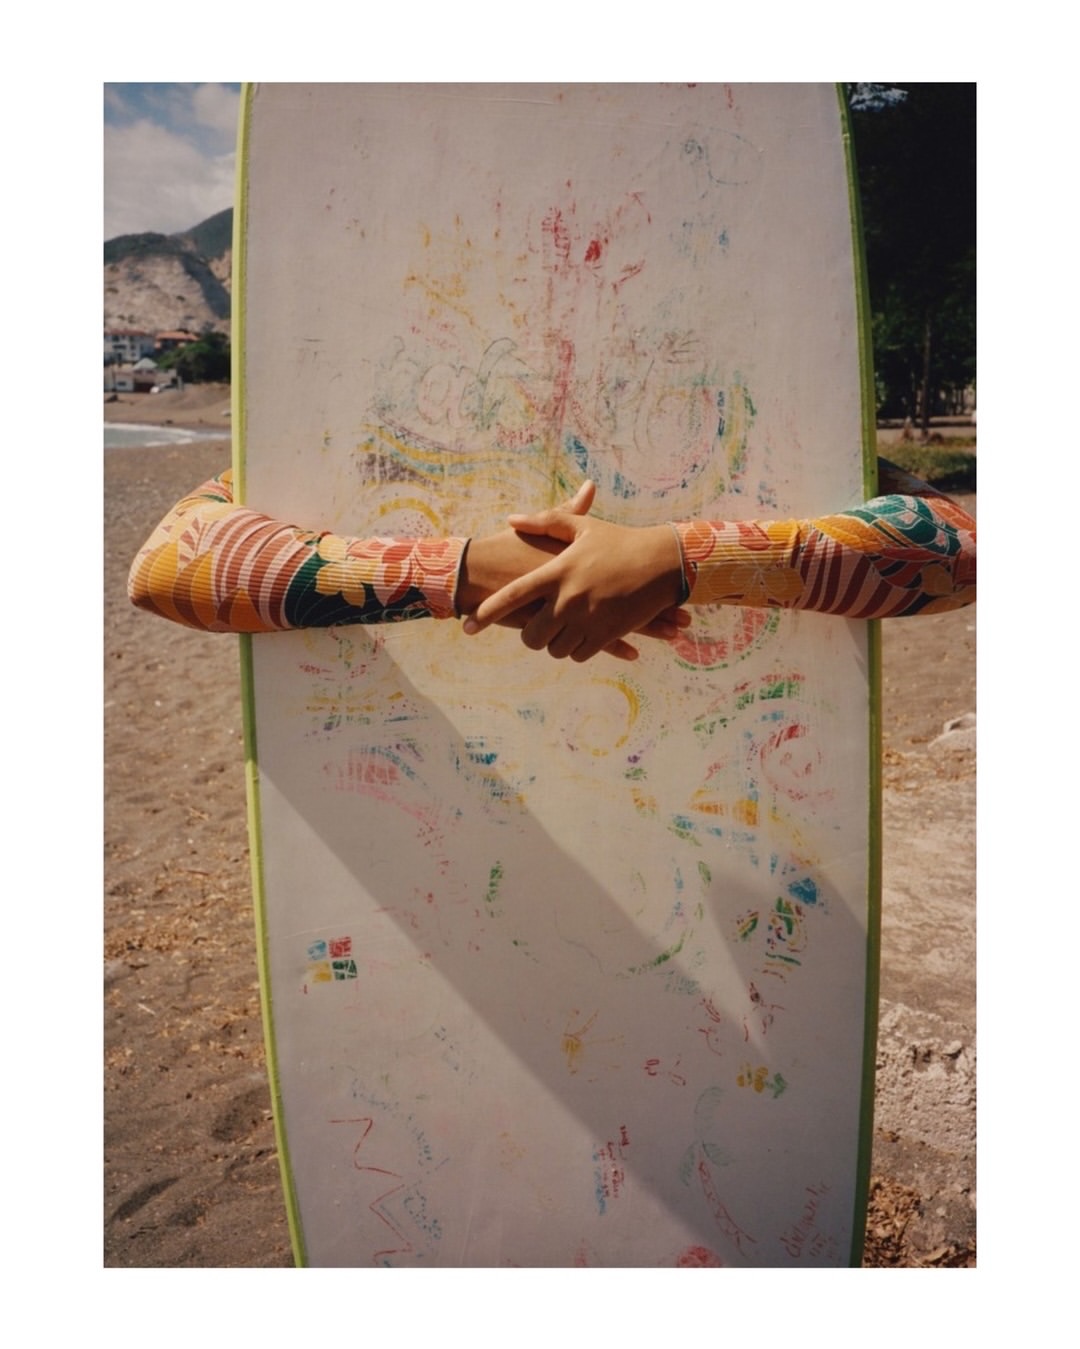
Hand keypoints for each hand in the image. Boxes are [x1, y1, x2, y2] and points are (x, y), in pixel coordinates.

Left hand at [463, 502, 689, 661]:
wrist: (664, 562)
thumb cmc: (621, 542)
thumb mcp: (583, 529)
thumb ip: (545, 522)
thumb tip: (511, 519)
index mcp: (557, 572)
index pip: (512, 597)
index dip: (487, 613)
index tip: (468, 626)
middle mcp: (568, 599)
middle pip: (532, 635)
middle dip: (531, 635)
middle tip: (535, 629)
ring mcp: (587, 620)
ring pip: (555, 649)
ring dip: (555, 643)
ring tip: (561, 631)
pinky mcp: (607, 634)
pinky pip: (579, 655)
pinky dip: (577, 649)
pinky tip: (581, 637)